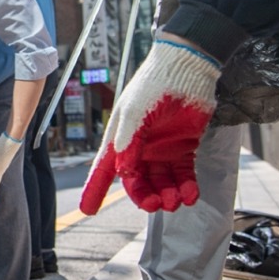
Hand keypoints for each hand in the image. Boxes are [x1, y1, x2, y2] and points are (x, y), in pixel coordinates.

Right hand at [80, 39, 220, 214]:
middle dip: (144, 197)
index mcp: (120, 139)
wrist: (187, 70)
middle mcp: (140, 148)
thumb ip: (129, 144)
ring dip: (168, 195)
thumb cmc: (153, 85)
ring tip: (176, 200)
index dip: (94, 189)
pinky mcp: (185, 148)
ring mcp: (162, 149)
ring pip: (162, 183)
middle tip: (155, 204)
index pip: (104, 169)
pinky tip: (190, 194)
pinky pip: (184, 175)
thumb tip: (123, 172)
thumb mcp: (134, 113)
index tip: (87, 209)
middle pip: (137, 182)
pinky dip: (187, 187)